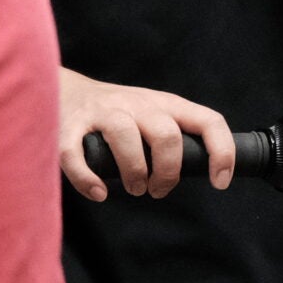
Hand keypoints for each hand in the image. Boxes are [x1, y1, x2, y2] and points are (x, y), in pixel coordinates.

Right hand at [60, 68, 232, 200]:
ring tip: (134, 188)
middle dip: (168, 172)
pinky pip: (75, 153)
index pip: (209, 121)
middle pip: (167, 136)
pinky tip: (97, 192)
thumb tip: (200, 173)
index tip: (220, 182)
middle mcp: (138, 104)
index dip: (221, 152)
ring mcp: (103, 111)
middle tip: (156, 190)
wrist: (61, 89)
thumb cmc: (118, 114)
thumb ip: (175, 139)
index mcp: (166, 105)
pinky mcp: (69, 124)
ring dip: (134, 173)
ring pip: (126, 137)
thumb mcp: (154, 116)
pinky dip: (87, 179)